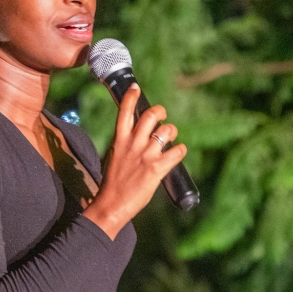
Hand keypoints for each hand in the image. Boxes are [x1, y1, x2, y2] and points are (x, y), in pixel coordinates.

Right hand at [84, 84, 186, 238]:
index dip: (131, 96)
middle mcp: (133, 144)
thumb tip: (135, 138)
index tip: (135, 87)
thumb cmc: (112, 183)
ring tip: (171, 139)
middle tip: (163, 116)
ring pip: (167, 131)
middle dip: (160, 112)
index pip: (125, 112)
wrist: (111, 204)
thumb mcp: (114, 157)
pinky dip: (181, 150)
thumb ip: (124, 145)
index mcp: (119, 140)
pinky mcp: (157, 168)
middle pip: (151, 116)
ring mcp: (146, 155)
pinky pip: (177, 151)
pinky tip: (179, 153)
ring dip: (172, 132)